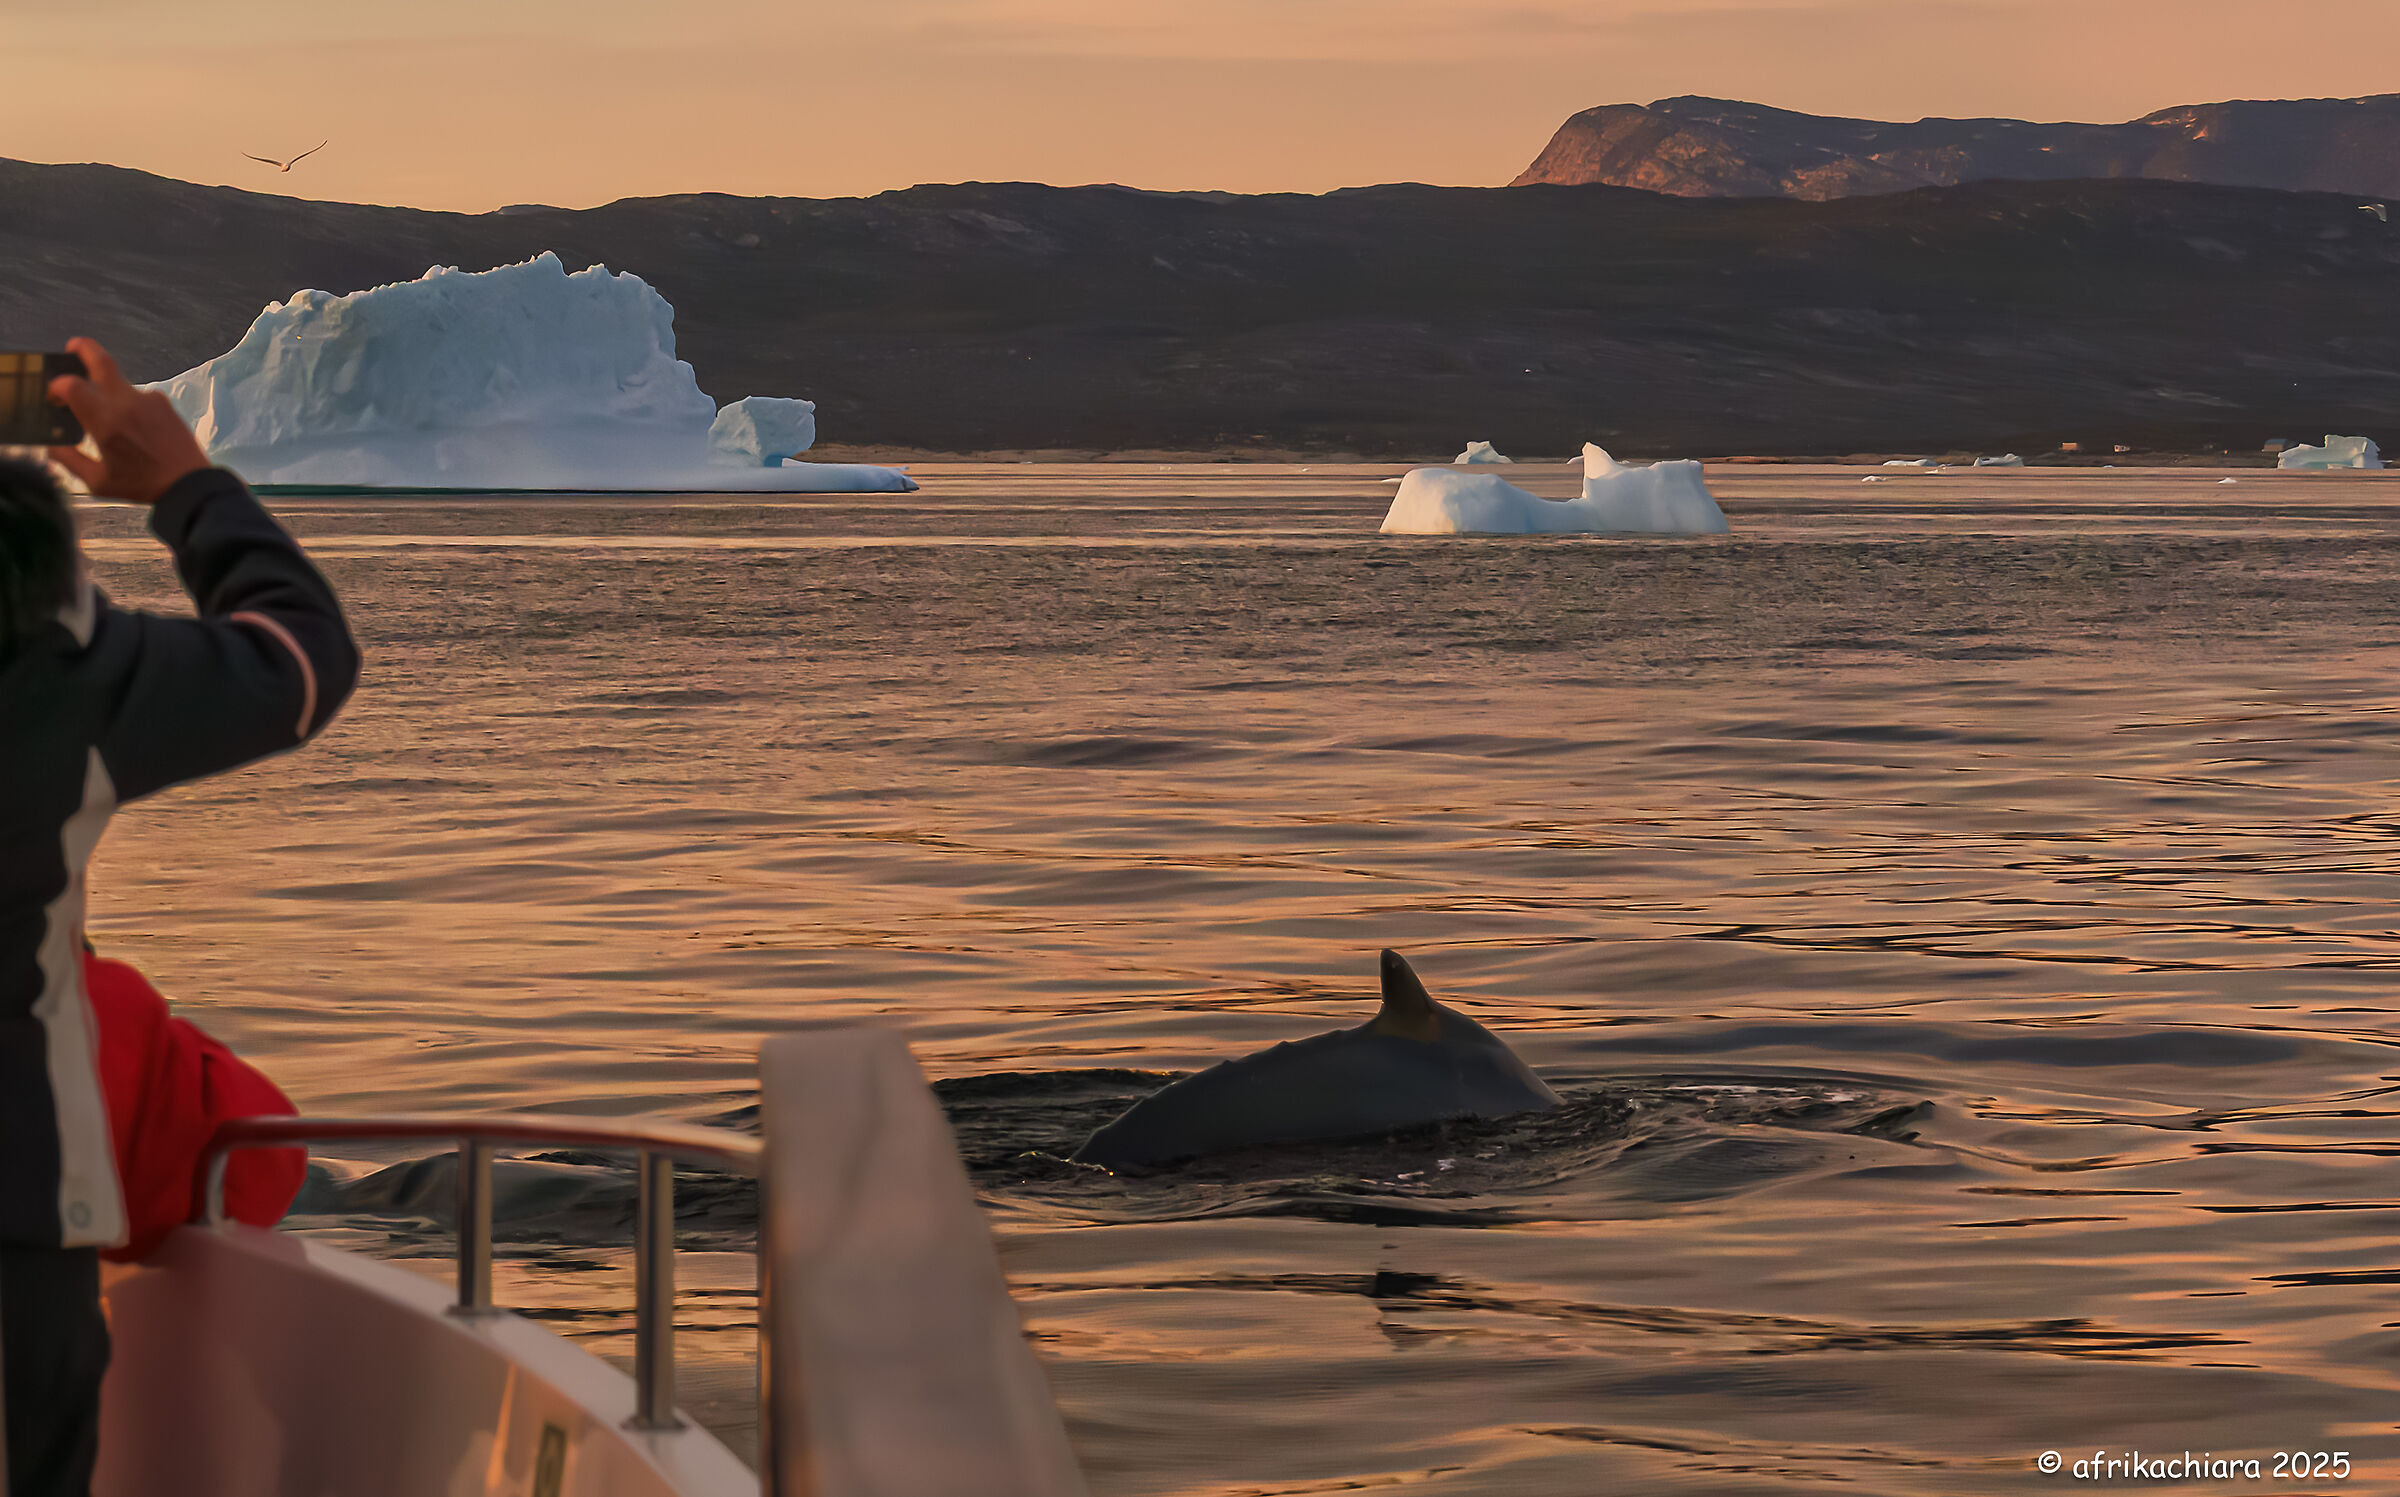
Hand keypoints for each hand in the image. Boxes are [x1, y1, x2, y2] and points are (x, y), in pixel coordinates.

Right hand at [46, 337, 212, 504]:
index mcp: (105, 420)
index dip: (57, 386)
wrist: (190, 485)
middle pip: (101, 360)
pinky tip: (132, 424)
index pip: (72, 385)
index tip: (54, 397)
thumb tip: (52, 445)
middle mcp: (126, 402)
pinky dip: (127, 402)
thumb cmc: (142, 485)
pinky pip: (139, 395)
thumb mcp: (98, 481)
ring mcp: (149, 399)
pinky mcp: (165, 403)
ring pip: (120, 382)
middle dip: (83, 348)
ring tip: (105, 412)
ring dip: (106, 388)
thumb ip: (70, 460)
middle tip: (72, 347)